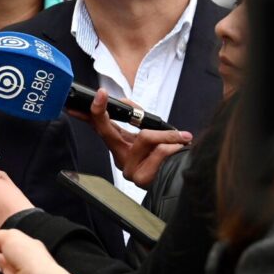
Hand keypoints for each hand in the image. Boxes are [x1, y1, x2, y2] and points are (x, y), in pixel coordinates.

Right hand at [70, 89, 190, 187]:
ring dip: (167, 135)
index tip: (93, 95)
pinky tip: (181, 148)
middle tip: (101, 94)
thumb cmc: (169, 157)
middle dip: (102, 110)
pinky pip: (159, 151)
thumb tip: (125, 103)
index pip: (99, 126)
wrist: (182, 179)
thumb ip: (138, 116)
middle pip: (105, 130)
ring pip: (144, 137)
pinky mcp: (141, 178)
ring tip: (181, 138)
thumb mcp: (152, 133)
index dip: (91, 111)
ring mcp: (128, 169)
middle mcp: (119, 157)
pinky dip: (174, 145)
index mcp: (120, 145)